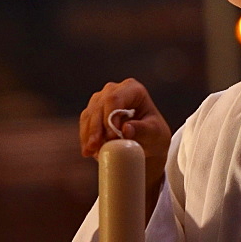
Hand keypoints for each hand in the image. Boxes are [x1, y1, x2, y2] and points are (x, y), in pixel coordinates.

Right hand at [79, 79, 171, 206]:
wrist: (147, 144)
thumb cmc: (154, 135)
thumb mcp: (156, 134)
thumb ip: (143, 130)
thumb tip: (126, 129)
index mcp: (133, 89)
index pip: (115, 98)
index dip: (110, 117)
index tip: (112, 137)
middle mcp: (114, 90)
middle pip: (99, 106)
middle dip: (96, 128)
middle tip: (96, 147)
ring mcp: (101, 100)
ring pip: (89, 114)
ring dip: (88, 134)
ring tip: (91, 152)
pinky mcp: (93, 113)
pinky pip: (85, 124)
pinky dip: (86, 138)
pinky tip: (88, 151)